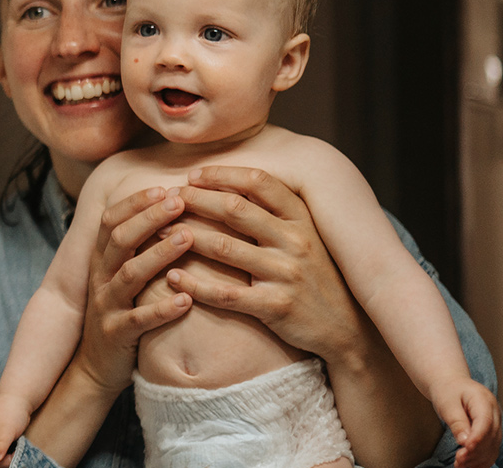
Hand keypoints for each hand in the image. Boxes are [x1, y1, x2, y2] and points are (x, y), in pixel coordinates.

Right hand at [68, 186, 193, 393]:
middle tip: (180, 201)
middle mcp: (99, 278)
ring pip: (129, 274)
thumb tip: (168, 208)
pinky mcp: (117, 335)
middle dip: (150, 218)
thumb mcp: (120, 276)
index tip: (165, 187)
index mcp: (101, 260)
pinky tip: (186, 300)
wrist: (95, 367)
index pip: (111, 221)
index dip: (135, 203)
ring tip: (188, 238)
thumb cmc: (121, 312)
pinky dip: (162, 309)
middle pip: (119, 239)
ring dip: (159, 254)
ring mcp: (106, 306)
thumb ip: (136, 247)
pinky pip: (139, 320)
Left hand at [163, 167, 371, 363]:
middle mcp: (295, 241)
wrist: (346, 328)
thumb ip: (277, 212)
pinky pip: (225, 293)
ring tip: (156, 232)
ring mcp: (285, 274)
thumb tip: (233, 181)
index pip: (259, 182)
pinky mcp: (275, 307)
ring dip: (185, 237)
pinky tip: (172, 276)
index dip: (222, 175)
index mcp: (302, 219)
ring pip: (224, 248)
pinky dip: (194, 284)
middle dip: (195, 200)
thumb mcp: (307, 236)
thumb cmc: (317, 275)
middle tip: (167, 198)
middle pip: (234, 210)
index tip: (193, 175)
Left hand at [432, 379, 501, 467]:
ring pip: (493, 446)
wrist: (453, 385)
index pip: (485, 422)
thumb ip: (456, 421)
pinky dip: (481, 460)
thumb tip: (465, 441)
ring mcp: (495, 424)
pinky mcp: (491, 433)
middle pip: (491, 436)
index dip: (478, 437)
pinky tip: (468, 466)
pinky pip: (491, 450)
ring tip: (459, 465)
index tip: (466, 448)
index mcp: (483, 400)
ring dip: (478, 458)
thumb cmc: (449, 391)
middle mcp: (494, 413)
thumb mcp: (447, 403)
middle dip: (475, 451)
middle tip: (458, 460)